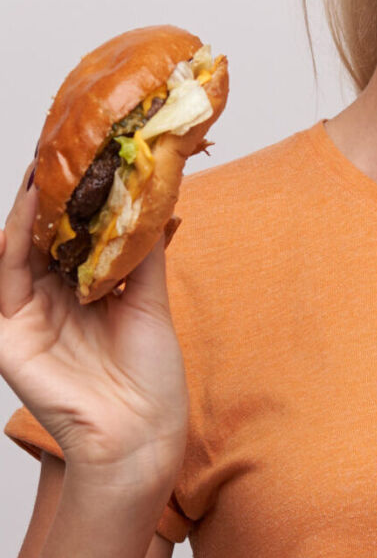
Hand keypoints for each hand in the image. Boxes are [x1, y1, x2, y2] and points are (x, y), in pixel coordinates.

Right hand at [0, 160, 188, 483]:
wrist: (142, 428)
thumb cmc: (151, 372)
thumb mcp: (151, 299)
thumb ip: (145, 253)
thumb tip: (157, 203)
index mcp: (86, 295)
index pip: (74, 239)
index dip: (77, 204)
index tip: (87, 163)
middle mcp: (54, 302)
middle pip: (43, 242)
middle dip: (48, 200)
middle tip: (58, 153)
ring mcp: (29, 319)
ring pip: (19, 255)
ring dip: (27, 214)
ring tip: (39, 171)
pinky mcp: (11, 339)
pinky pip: (6, 282)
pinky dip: (13, 246)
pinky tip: (25, 215)